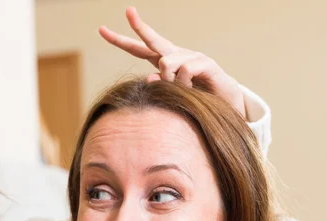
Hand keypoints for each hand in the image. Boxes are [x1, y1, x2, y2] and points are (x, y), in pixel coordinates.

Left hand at [99, 7, 245, 117]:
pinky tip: (193, 88)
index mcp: (164, 60)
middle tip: (129, 11)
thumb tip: (148, 79)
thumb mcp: (173, 94)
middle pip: (152, 39)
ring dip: (170, 81)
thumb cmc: (196, 98)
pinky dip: (185, 83)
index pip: (138, 48)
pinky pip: (185, 70)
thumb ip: (159, 86)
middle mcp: (176, 54)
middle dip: (139, 26)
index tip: (101, 30)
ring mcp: (191, 56)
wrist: (225, 104)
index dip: (120, 40)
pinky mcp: (206, 63)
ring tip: (182, 90)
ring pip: (166, 62)